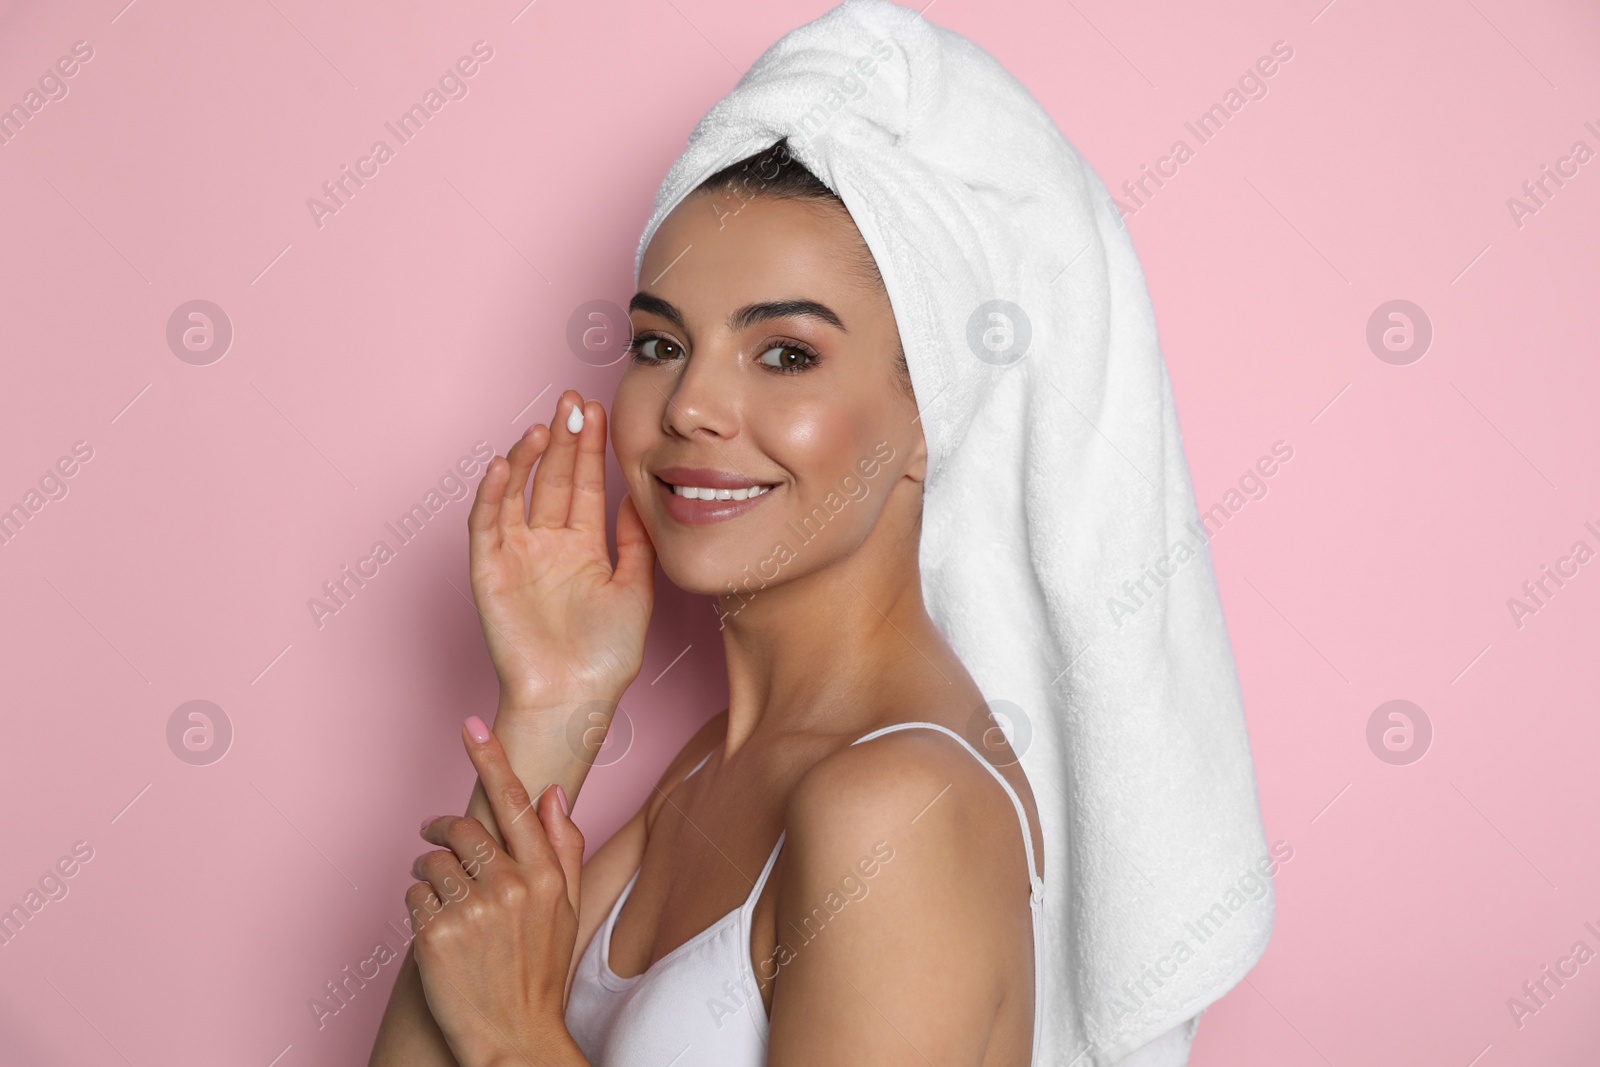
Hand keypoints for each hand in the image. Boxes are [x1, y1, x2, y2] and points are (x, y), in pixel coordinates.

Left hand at [407, 718, 586, 1066]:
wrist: (515, 1037)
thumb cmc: (540, 971)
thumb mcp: (567, 908)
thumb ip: (562, 846)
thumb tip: (552, 793)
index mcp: (545, 874)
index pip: (513, 801)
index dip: (490, 758)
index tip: (471, 725)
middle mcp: (510, 886)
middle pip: (463, 828)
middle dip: (444, 831)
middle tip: (436, 838)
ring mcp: (472, 910)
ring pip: (432, 862)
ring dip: (428, 871)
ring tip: (439, 894)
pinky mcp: (436, 934)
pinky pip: (413, 896)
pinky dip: (418, 904)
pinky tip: (435, 927)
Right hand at [468, 390, 655, 712]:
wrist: (574, 699)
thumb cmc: (606, 656)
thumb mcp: (635, 588)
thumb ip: (636, 541)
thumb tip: (642, 495)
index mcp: (582, 547)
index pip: (583, 485)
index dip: (588, 449)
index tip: (598, 412)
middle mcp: (547, 544)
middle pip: (551, 478)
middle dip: (561, 439)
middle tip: (570, 400)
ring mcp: (516, 555)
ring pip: (516, 493)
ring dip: (526, 458)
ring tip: (543, 426)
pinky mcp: (489, 571)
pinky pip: (486, 525)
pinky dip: (491, 494)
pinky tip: (502, 465)